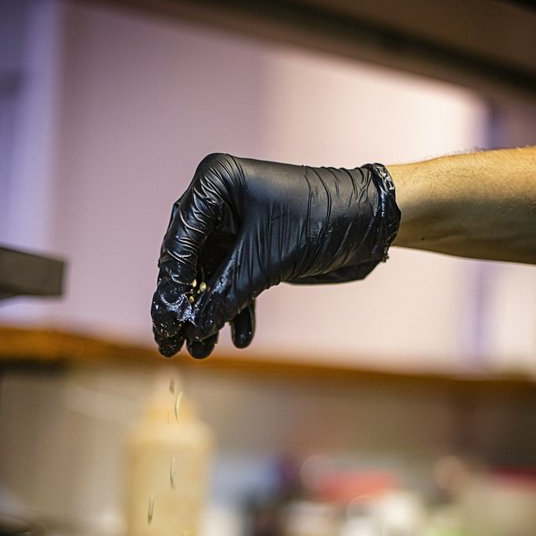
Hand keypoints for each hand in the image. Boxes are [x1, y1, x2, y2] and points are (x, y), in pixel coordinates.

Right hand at [151, 153, 399, 357]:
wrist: (370, 222)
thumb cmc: (321, 222)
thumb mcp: (265, 262)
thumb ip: (225, 296)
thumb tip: (192, 329)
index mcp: (215, 184)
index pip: (180, 242)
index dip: (171, 286)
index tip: (165, 322)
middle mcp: (220, 202)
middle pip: (189, 261)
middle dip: (185, 306)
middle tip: (170, 343)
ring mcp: (237, 226)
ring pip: (211, 277)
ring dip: (209, 315)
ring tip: (202, 351)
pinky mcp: (255, 248)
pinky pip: (235, 282)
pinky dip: (237, 310)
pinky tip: (240, 338)